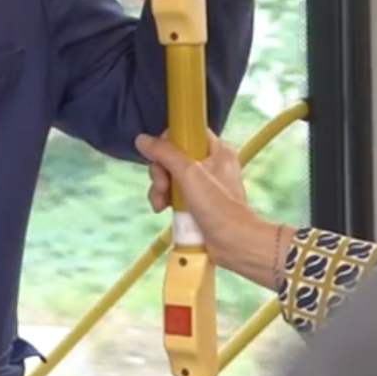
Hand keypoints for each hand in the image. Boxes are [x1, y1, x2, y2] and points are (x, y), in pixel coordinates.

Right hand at [134, 128, 285, 287]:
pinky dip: (165, 199)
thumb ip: (165, 153)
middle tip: (162, 185)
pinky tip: (162, 209)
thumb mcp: (189, 174)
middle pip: (173, 155)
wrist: (234, 243)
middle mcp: (211, 163)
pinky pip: (174, 193)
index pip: (186, 132)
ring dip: (160, 188)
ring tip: (160, 203)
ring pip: (170, 175)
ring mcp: (204, 184)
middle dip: (161, 171)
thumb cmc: (218, 206)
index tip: (162, 157)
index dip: (169, 143)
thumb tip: (142, 139)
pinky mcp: (197, 202)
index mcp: (217, 149)